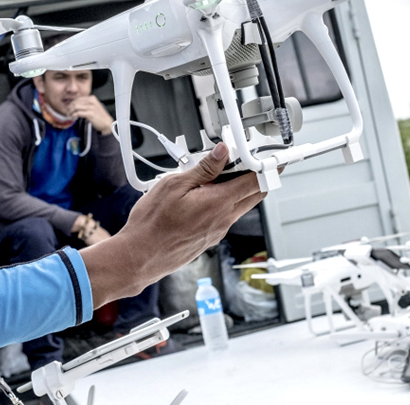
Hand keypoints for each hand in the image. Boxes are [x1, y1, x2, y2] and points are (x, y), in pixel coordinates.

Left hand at [68, 95, 113, 134]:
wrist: (107, 123)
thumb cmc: (100, 116)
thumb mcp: (94, 106)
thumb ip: (86, 104)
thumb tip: (74, 104)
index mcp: (92, 98)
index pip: (78, 98)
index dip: (72, 103)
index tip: (69, 108)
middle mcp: (91, 101)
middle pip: (76, 102)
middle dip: (70, 108)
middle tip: (68, 112)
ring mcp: (91, 107)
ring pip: (75, 107)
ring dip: (70, 112)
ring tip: (70, 116)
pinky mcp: (90, 114)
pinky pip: (78, 113)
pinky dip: (74, 115)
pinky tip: (73, 118)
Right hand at [80, 143, 264, 307]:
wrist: (140, 256)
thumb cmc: (152, 224)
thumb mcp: (174, 185)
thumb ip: (204, 168)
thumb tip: (222, 152)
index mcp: (219, 203)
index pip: (256, 182)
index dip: (267, 167)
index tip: (270, 156)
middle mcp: (223, 220)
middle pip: (254, 194)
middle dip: (258, 175)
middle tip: (248, 159)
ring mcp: (218, 231)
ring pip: (240, 205)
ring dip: (238, 188)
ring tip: (216, 173)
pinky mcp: (210, 237)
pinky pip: (226, 215)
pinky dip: (224, 201)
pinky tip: (204, 193)